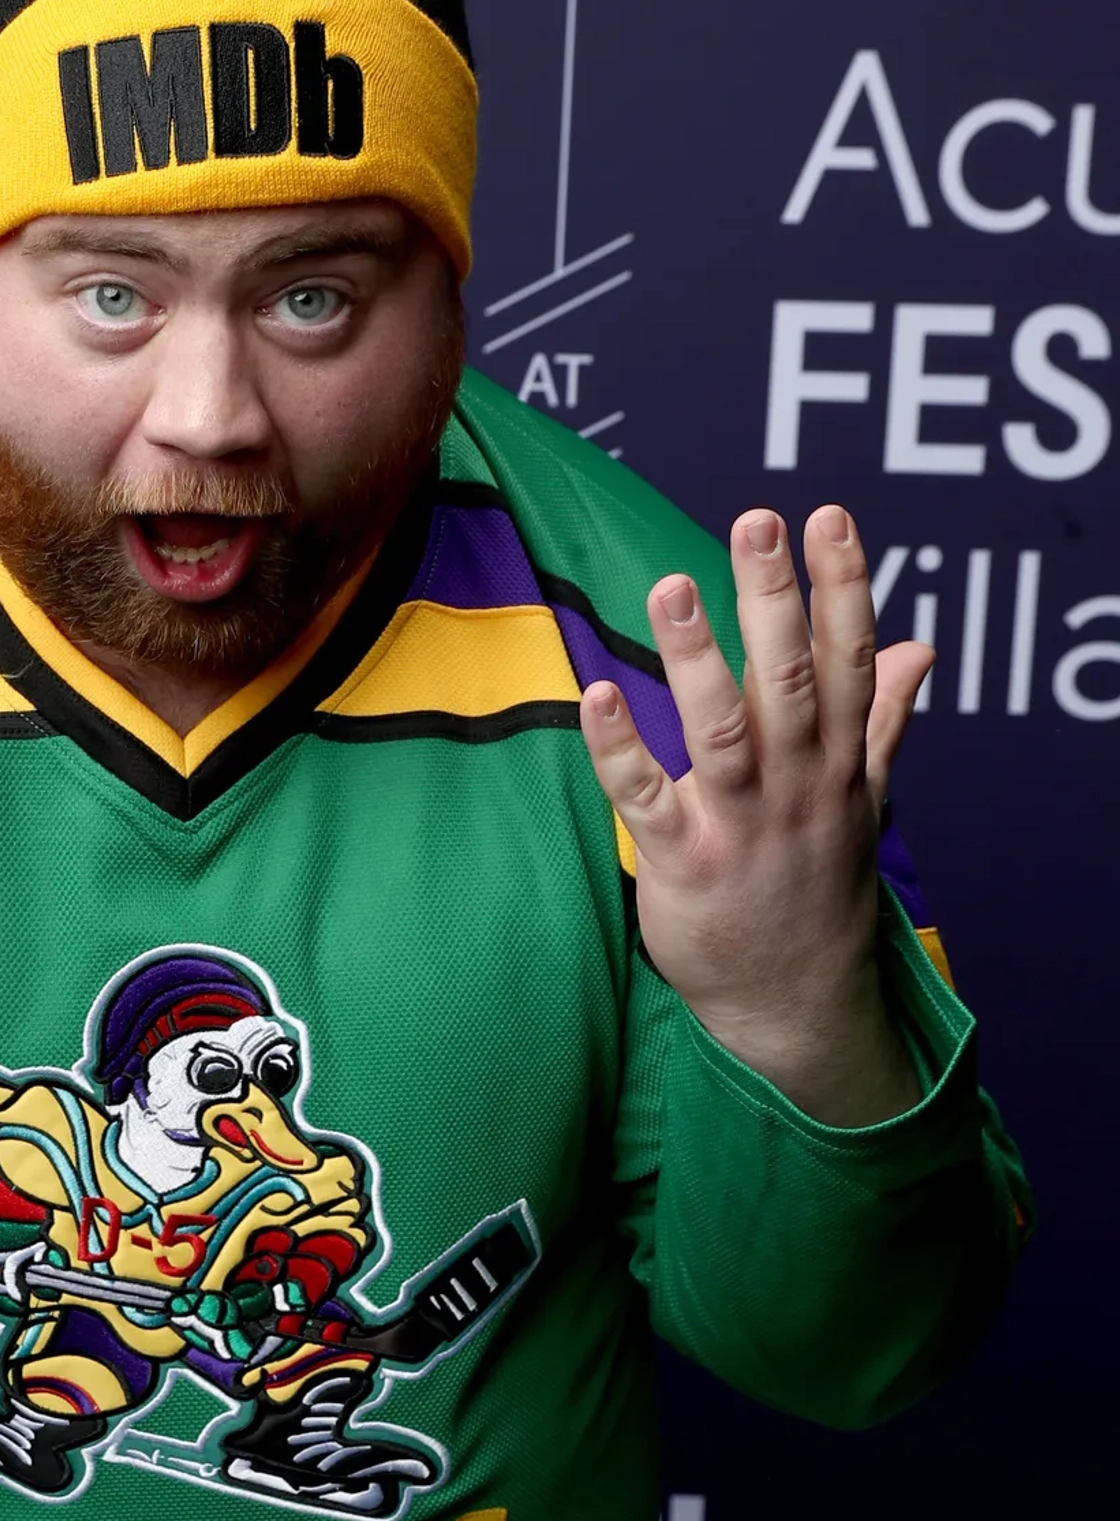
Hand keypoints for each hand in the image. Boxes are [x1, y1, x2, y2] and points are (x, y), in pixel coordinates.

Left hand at [579, 505, 930, 1126]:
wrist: (795, 1003)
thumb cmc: (817, 885)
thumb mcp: (862, 799)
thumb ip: (881, 718)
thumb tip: (921, 645)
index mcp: (838, 761)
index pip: (847, 660)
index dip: (841, 586)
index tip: (828, 517)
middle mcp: (797, 786)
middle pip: (789, 680)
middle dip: (774, 599)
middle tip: (758, 520)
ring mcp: (741, 826)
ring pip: (722, 731)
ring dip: (698, 658)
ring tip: (673, 584)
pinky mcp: (685, 864)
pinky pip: (646, 799)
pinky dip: (621, 747)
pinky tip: (600, 693)